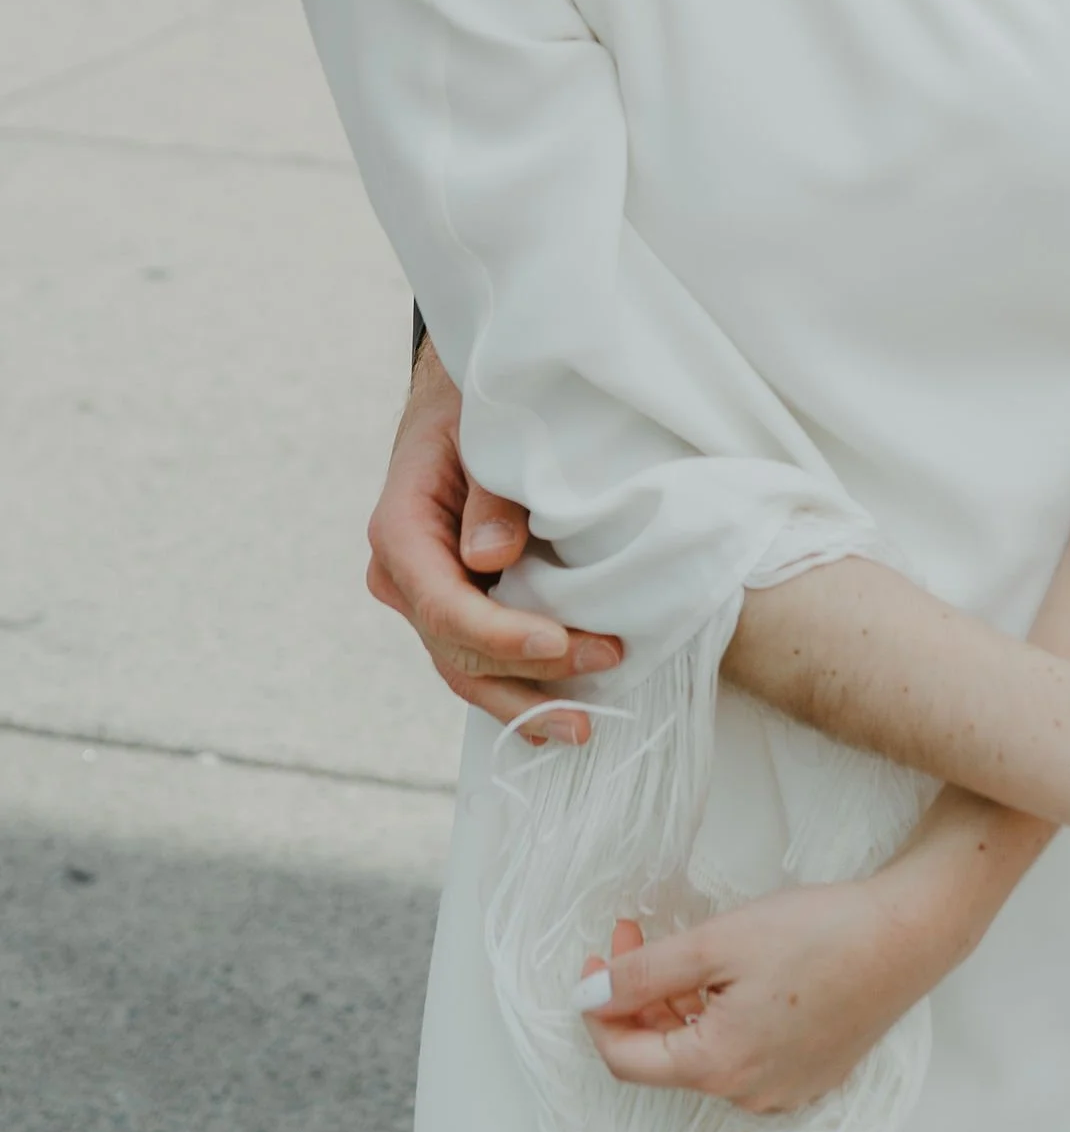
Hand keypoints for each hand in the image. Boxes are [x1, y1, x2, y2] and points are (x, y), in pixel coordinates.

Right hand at [366, 337, 620, 746]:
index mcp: (400, 531)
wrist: (460, 405)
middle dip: (532, 669)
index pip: (441, 604)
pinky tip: (564, 713)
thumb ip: (489, 492)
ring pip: (467, 670)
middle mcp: (404, 577)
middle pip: (458, 649)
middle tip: (607, 660)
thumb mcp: (483, 431)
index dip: (498, 634)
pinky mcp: (458, 610)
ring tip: (583, 726)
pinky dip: (523, 688)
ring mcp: (427, 601)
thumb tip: (490, 558)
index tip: (558, 642)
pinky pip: (482, 661)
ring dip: (527, 700)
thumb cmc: (476, 410)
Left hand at [578, 877, 948, 1114]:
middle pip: (665, 1056)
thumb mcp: (718, 942)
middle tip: (637, 933)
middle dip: (639, 997)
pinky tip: (732, 972)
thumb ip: (645, 974)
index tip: (599, 956)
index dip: (600, 1008)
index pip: (625, 1059)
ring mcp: (783, 1088)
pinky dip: (721, 1017)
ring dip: (679, 1004)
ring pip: (705, 1053)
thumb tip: (587, 998)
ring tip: (685, 947)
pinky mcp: (811, 1072)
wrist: (907, 936)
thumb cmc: (817, 934)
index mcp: (717, 1068)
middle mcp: (747, 1094)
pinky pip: (744, 1053)